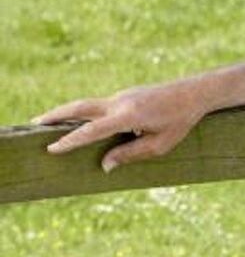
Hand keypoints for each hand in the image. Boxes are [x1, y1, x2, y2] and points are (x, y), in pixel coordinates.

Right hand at [31, 81, 206, 172]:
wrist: (196, 92)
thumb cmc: (181, 120)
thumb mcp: (159, 145)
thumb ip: (130, 154)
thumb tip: (104, 165)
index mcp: (129, 115)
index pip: (93, 129)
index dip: (72, 140)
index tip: (52, 149)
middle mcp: (121, 101)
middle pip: (81, 107)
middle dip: (57, 115)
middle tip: (35, 125)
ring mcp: (122, 96)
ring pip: (89, 104)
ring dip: (67, 112)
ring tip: (46, 123)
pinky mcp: (126, 96)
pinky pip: (100, 106)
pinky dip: (84, 113)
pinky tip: (76, 124)